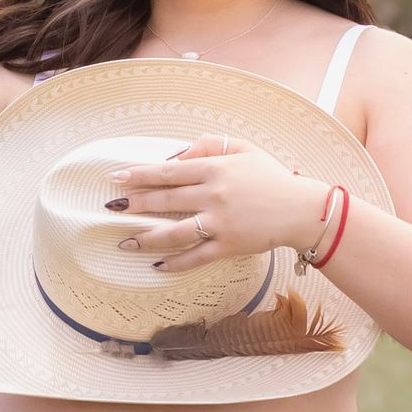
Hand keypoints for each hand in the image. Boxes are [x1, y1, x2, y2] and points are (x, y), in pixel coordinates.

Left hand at [104, 133, 328, 268]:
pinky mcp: (228, 246)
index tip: (117, 177)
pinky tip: (156, 265)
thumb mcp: (243, 149)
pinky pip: (195, 256)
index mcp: (215, 169)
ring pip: (173, 232)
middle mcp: (213, 195)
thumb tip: (175, 155)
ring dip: (145, 238)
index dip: (140, 174)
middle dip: (134, 204)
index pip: (168, 171)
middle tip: (110, 207)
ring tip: (123, 242)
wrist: (301, 209)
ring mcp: (220, 223)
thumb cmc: (271, 176)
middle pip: (164, 200)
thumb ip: (209, 145)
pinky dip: (174, 263)